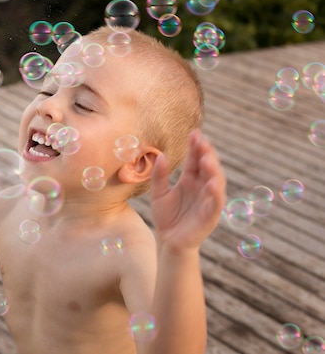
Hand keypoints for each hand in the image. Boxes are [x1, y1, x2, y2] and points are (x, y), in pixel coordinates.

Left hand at [150, 130, 225, 250]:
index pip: (195, 159)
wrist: (168, 240)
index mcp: (190, 180)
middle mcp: (202, 187)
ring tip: (207, 159)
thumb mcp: (158, 193)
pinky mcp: (210, 216)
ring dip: (214, 170)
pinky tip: (213, 184)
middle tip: (202, 142)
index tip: (194, 133)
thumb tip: (161, 154)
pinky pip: (216, 203)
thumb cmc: (166, 216)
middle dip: (206, 154)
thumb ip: (159, 175)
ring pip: (216, 182)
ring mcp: (208, 200)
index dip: (196, 147)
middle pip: (208, 167)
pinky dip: (216, 194)